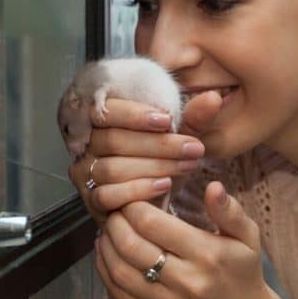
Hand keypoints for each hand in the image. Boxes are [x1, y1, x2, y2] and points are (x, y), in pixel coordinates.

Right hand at [67, 98, 207, 226]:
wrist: (156, 197)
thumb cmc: (164, 159)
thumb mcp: (181, 136)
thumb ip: (194, 117)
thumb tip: (213, 98)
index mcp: (102, 118)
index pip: (107, 110)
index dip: (135, 115)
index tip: (168, 120)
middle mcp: (86, 143)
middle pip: (113, 140)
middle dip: (158, 144)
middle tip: (194, 148)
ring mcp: (84, 172)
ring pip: (111, 168)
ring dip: (154, 166)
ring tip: (187, 166)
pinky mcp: (91, 200)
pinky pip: (107, 195)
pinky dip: (138, 190)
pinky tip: (165, 185)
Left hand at [96, 181, 291, 298]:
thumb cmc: (244, 272)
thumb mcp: (248, 237)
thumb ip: (229, 211)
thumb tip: (213, 186)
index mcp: (207, 254)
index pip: (152, 223)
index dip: (133, 206)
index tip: (133, 198)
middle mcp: (186, 281)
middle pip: (130, 245)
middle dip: (114, 223)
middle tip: (115, 211)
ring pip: (120, 272)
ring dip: (106, 247)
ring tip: (107, 231)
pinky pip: (122, 297)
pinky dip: (107, 273)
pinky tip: (107, 256)